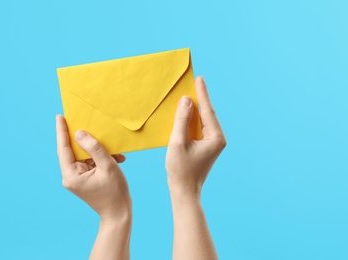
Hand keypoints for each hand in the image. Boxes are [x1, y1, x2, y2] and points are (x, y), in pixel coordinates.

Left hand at [56, 115, 130, 220]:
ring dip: (99, 151)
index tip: (59, 116)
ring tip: (115, 152)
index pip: (64, 149)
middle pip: (74, 151)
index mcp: (71, 175)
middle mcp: (70, 177)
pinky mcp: (85, 179)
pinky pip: (91, 162)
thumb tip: (79, 133)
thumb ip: (94, 148)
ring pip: (85, 156)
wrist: (119, 213)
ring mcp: (77, 178)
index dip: (62, 131)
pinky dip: (102, 159)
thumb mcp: (107, 166)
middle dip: (86, 140)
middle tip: (88, 122)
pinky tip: (116, 158)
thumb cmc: (114, 192)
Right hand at [166, 76, 225, 196]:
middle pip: (207, 113)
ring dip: (196, 108)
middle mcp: (218, 138)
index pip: (208, 110)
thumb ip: (181, 120)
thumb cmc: (180, 170)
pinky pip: (200, 127)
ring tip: (190, 92)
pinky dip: (192, 119)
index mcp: (215, 137)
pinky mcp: (206, 146)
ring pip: (203, 120)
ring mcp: (213, 143)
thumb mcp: (178, 142)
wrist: (184, 191)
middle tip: (195, 81)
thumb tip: (186, 101)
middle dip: (200, 98)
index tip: (199, 78)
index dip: (202, 93)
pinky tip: (186, 111)